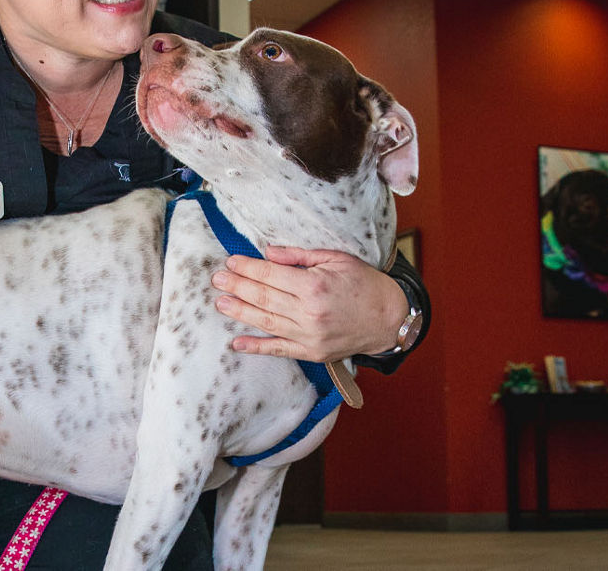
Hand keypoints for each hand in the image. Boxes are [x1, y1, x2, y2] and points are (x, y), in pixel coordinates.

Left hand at [211, 246, 407, 361]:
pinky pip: (279, 349)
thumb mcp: (336, 259)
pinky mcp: (312, 352)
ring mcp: (309, 336)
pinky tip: (237, 343)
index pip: (270, 275)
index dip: (248, 268)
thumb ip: (300, 256)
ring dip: (240, 312)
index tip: (231, 261)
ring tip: (221, 303)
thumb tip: (268, 254)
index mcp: (314, 285)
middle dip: (237, 286)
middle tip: (217, 279)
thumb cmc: (364, 283)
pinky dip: (256, 347)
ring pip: (266, 322)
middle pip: (263, 297)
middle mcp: (309, 312)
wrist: (389, 318)